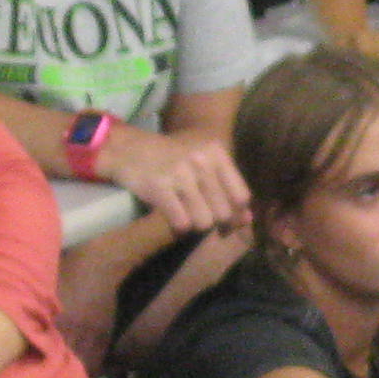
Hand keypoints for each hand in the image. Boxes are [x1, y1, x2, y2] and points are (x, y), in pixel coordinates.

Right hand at [103, 125, 250, 235]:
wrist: (129, 150)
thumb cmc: (172, 158)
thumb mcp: (203, 162)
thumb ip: (228, 188)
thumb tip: (248, 220)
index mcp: (216, 152)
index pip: (242, 196)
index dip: (235, 212)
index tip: (222, 213)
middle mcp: (201, 161)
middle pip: (224, 213)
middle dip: (214, 221)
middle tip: (199, 215)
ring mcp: (180, 174)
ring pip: (205, 222)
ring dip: (196, 225)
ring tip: (186, 215)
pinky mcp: (160, 188)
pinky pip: (182, 223)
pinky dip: (179, 227)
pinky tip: (173, 217)